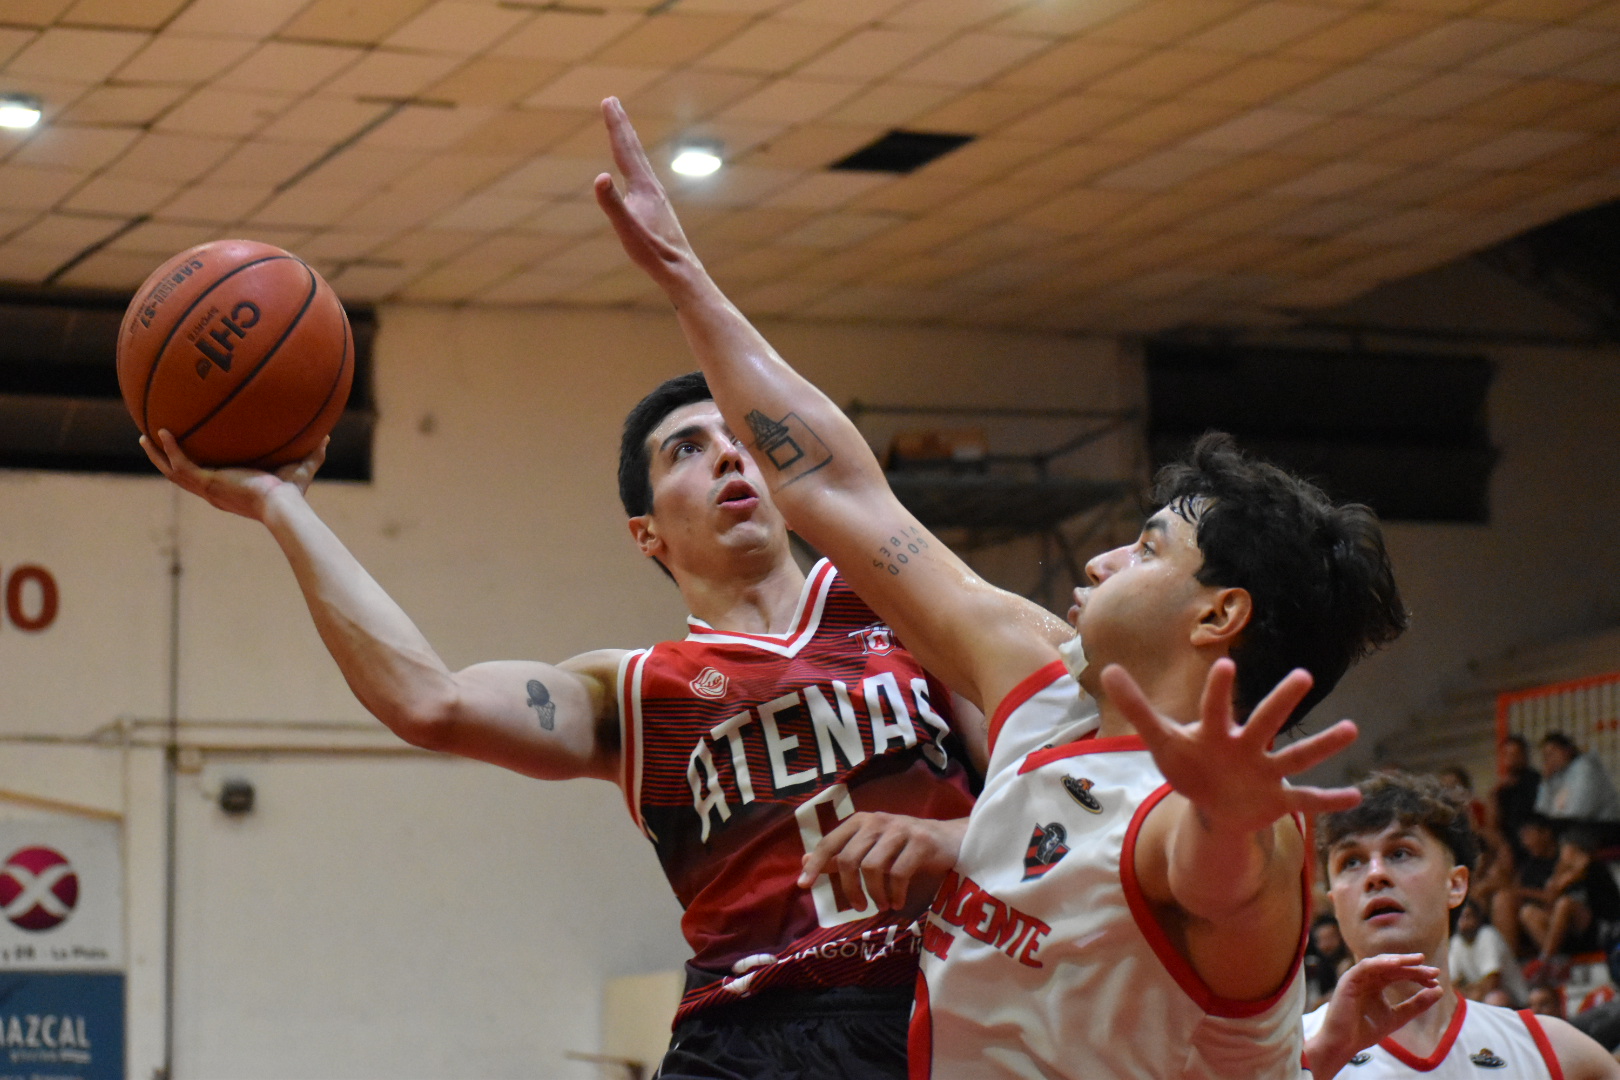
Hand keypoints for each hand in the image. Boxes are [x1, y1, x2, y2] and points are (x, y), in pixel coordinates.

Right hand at [140, 429, 325, 520]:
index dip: (194, 465)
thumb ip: (313, 452)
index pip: (205, 477)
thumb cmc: (292, 494)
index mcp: (228, 490)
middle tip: (153, 440)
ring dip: (157, 454)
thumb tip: (327, 436)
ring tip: (145, 436)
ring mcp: (207, 489)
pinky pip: (181, 464)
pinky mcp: (207, 483)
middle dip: (165, 459)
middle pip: (180, 475)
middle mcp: (213, 491)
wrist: (282, 505)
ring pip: (172, 471)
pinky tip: (163, 431)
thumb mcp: (300, 467)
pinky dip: (171, 448)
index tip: (188, 451)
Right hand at [593, 96, 700, 287]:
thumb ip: (613, 204)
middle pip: (633, 149)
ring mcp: (656, 197)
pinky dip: (634, 164)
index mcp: (643, 187)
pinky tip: (635, 172)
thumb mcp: (627, 230)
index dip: (615, 124)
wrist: (681, 270)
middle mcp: (652, 187)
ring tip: (622, 130)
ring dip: (628, 142)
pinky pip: (642, 176)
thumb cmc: (653, 252)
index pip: (624, 149)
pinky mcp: (657, 209)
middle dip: (621, 124)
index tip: (608, 100)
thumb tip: (600, 177)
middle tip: (612, 102)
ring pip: (640, 162)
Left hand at [798, 813, 966, 913]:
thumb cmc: (906, 848)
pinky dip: (895, 893)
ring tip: (882, 904)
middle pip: (849, 858)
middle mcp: (878, 822)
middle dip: (850, 888)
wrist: (952, 840)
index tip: (804, 885)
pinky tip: (898, 902)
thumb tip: (804, 861)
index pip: (830, 842)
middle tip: (858, 907)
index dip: (815, 864)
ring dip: (874, 893)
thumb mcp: (872, 849)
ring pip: (872, 867)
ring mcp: (901, 830)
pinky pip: (898, 874)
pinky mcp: (921, 843)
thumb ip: (840, 855)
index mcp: (861, 822)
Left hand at [1102, 658, 1360, 834]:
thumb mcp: (1161, 740)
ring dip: (1322, 746)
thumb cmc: (1189, 764)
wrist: (1212, 804)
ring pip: (1296, 757)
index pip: (1214, 708)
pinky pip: (1306, 801)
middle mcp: (1246, 747)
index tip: (1224, 665)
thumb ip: (1138, 707)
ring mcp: (1265, 773)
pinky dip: (1328, 801)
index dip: (1217, 690)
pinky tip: (1356, 796)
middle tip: (1303, 675)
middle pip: (1265, 723)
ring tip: (1351, 729)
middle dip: (1281, 703)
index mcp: (1215, 732)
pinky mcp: (1276, 800)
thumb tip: (1107, 668)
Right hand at [1306, 953, 1442, 1078]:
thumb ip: (1417, 1004)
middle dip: (1413, 967)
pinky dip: (1382, 963)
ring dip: (1400, 960)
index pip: (1398, 974)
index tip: (1435, 981)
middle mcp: (1366, 977)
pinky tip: (1398, 964)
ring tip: (1419, 961)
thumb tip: (1439, 990)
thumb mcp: (1399, 1016)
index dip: (1417, 975)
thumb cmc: (1366, 1031)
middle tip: (1434, 971)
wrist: (1344, 1045)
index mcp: (1375, 984)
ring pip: (1380, 962)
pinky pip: (1366, 966)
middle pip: (1392, 966)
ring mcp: (1356, 977)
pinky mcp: (1348, 980)